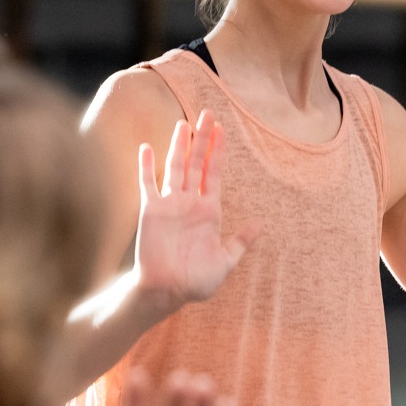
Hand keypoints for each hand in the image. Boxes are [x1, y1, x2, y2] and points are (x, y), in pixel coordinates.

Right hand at [131, 113, 255, 312]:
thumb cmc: (195, 281)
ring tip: (184, 124)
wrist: (167, 291)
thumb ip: (239, 242)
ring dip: (179, 146)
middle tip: (207, 114)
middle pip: (197, 163)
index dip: (219, 152)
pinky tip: (146, 147)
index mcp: (209, 211)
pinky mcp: (151, 210)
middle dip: (203, 139)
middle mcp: (190, 202)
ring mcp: (170, 204)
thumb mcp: (225, 262)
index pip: (215, 173)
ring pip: (175, 167)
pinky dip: (146, 166)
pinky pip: (148, 184)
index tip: (223, 130)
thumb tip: (259, 226)